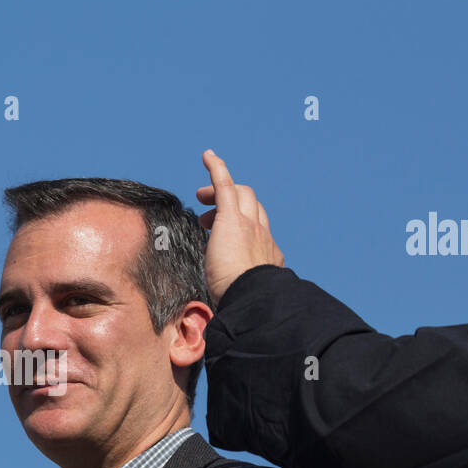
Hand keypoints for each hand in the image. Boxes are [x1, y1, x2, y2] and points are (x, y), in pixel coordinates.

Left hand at [197, 149, 284, 305]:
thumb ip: (234, 296)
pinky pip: (225, 185)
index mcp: (267, 256)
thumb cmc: (246, 306)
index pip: (258, 231)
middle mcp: (263, 236)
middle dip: (233, 205)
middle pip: (252, 207)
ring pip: (241, 195)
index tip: (225, 234)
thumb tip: (222, 311)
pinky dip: (217, 169)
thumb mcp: (241, 298)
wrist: (254, 299)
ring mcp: (250, 225)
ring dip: (221, 191)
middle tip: (206, 215)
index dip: (244, 226)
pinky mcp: (232, 218)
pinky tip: (208, 156)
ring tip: (200, 199)